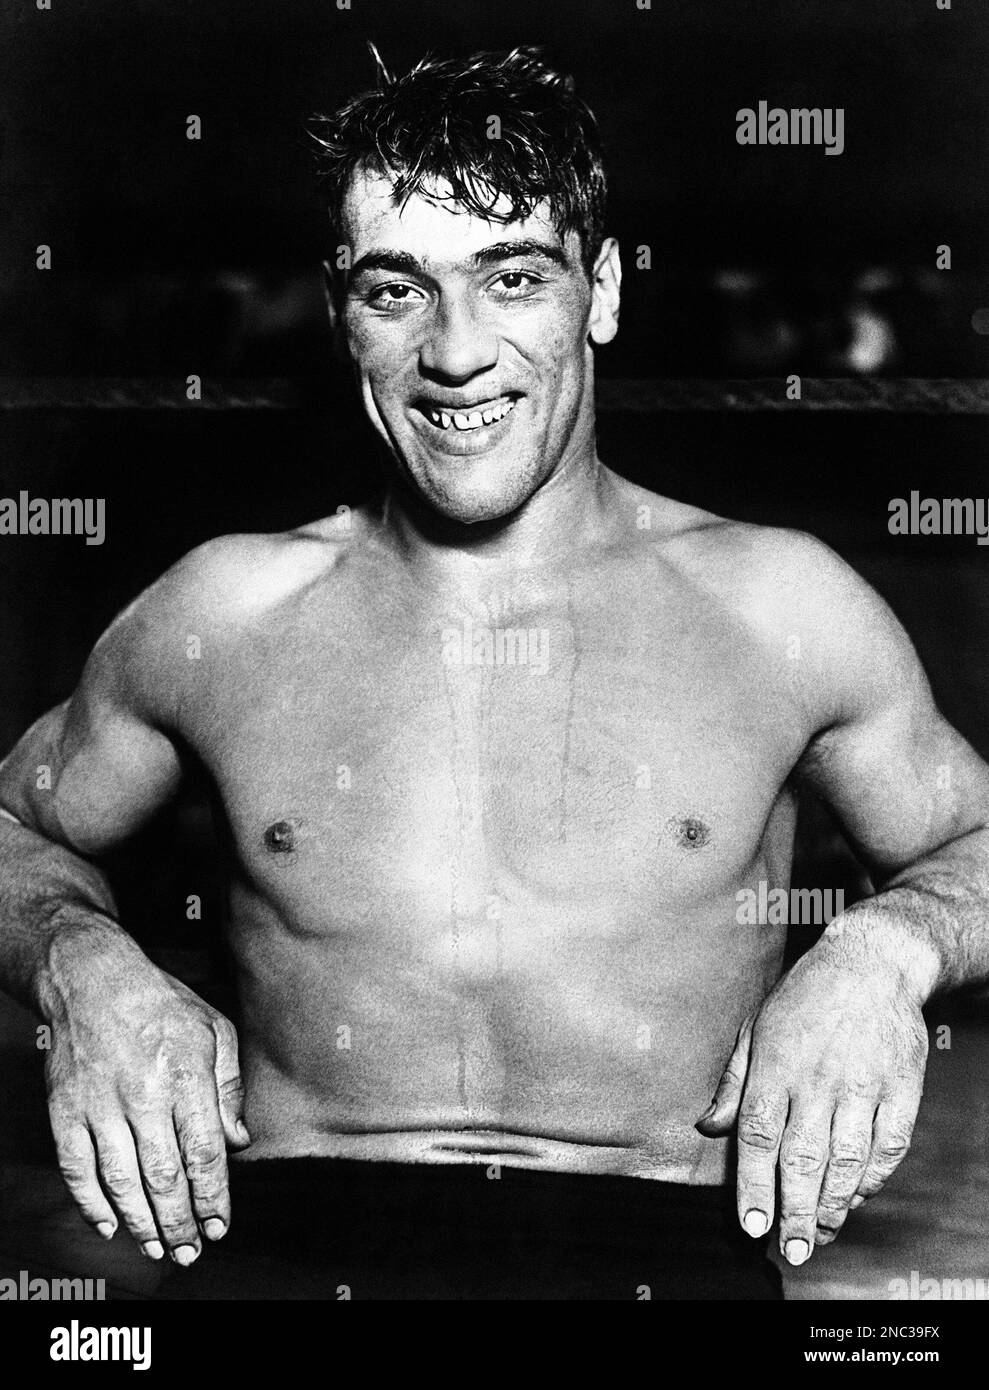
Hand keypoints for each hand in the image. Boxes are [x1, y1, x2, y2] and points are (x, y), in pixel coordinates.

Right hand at [44, 943, 249, 1265]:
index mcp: (186, 1070)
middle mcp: (142, 1090)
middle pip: (164, 1174)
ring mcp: (99, 1102)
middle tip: (191, 1250)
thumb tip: (238, 1142)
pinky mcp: (66, 1109)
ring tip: (159, 1247)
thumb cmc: (160, 1003)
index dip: (213, 1195)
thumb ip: (229, 1087)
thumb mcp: (215, 1029)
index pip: (204, 1148)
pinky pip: (77, 1168)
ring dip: (142, 1223)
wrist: (92, 979)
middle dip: (180, 1221)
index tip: (220, 1224)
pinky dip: (92, 1204)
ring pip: (121, 1180)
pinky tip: (111, 1224)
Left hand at [696, 934, 927, 1265]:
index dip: (754, 1185)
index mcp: (776, 1065)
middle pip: (804, 1158)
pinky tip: (858, 1195)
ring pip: (847, 1159)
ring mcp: (863, 1086)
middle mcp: (818, 1080)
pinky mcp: (901, 1089)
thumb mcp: (755, 1028)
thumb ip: (734, 1083)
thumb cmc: (804, 998)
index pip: (760, 1136)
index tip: (751, 1225)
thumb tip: (707, 1128)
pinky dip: (874, 1176)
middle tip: (792, 1250)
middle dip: (795, 1211)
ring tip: (821, 1234)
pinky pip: (888, 1145)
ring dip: (834, 1204)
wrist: (871, 963)